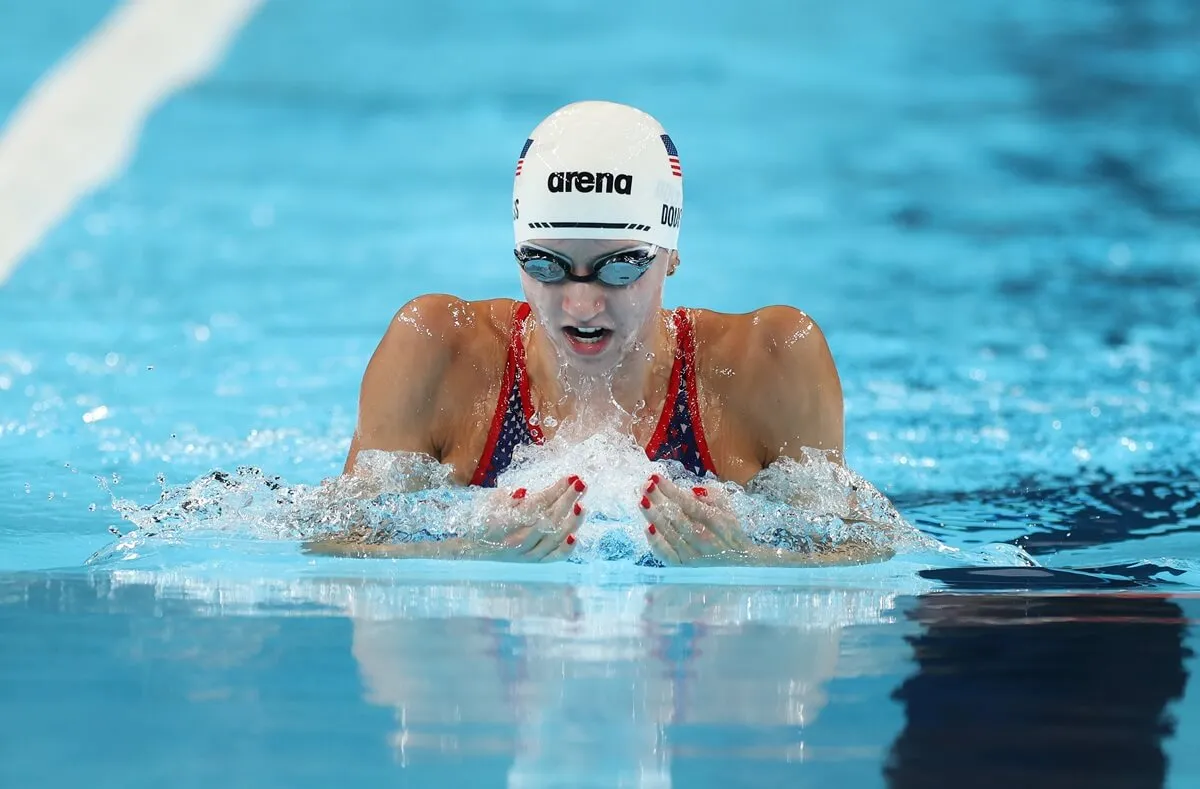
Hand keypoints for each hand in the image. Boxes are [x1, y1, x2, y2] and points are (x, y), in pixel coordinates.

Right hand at [470, 475, 586, 561]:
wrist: (474, 549)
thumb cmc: (483, 520)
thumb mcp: (489, 504)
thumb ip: (506, 499)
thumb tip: (524, 493)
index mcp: (504, 523)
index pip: (536, 504)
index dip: (555, 490)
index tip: (570, 478)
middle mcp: (516, 541)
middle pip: (549, 519)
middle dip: (568, 500)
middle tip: (582, 484)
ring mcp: (526, 554)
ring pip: (554, 538)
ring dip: (571, 521)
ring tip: (582, 504)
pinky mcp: (533, 562)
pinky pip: (553, 558)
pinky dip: (566, 549)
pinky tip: (577, 535)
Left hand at [638, 475, 754, 565]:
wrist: (742, 568)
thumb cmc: (731, 536)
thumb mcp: (729, 513)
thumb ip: (713, 498)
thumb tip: (693, 491)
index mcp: (716, 523)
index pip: (689, 504)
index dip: (671, 491)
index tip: (656, 478)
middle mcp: (704, 539)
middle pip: (677, 517)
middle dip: (659, 499)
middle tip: (645, 485)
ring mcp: (694, 556)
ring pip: (670, 534)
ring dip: (654, 516)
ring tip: (642, 500)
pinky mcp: (685, 569)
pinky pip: (668, 555)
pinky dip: (657, 542)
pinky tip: (646, 528)